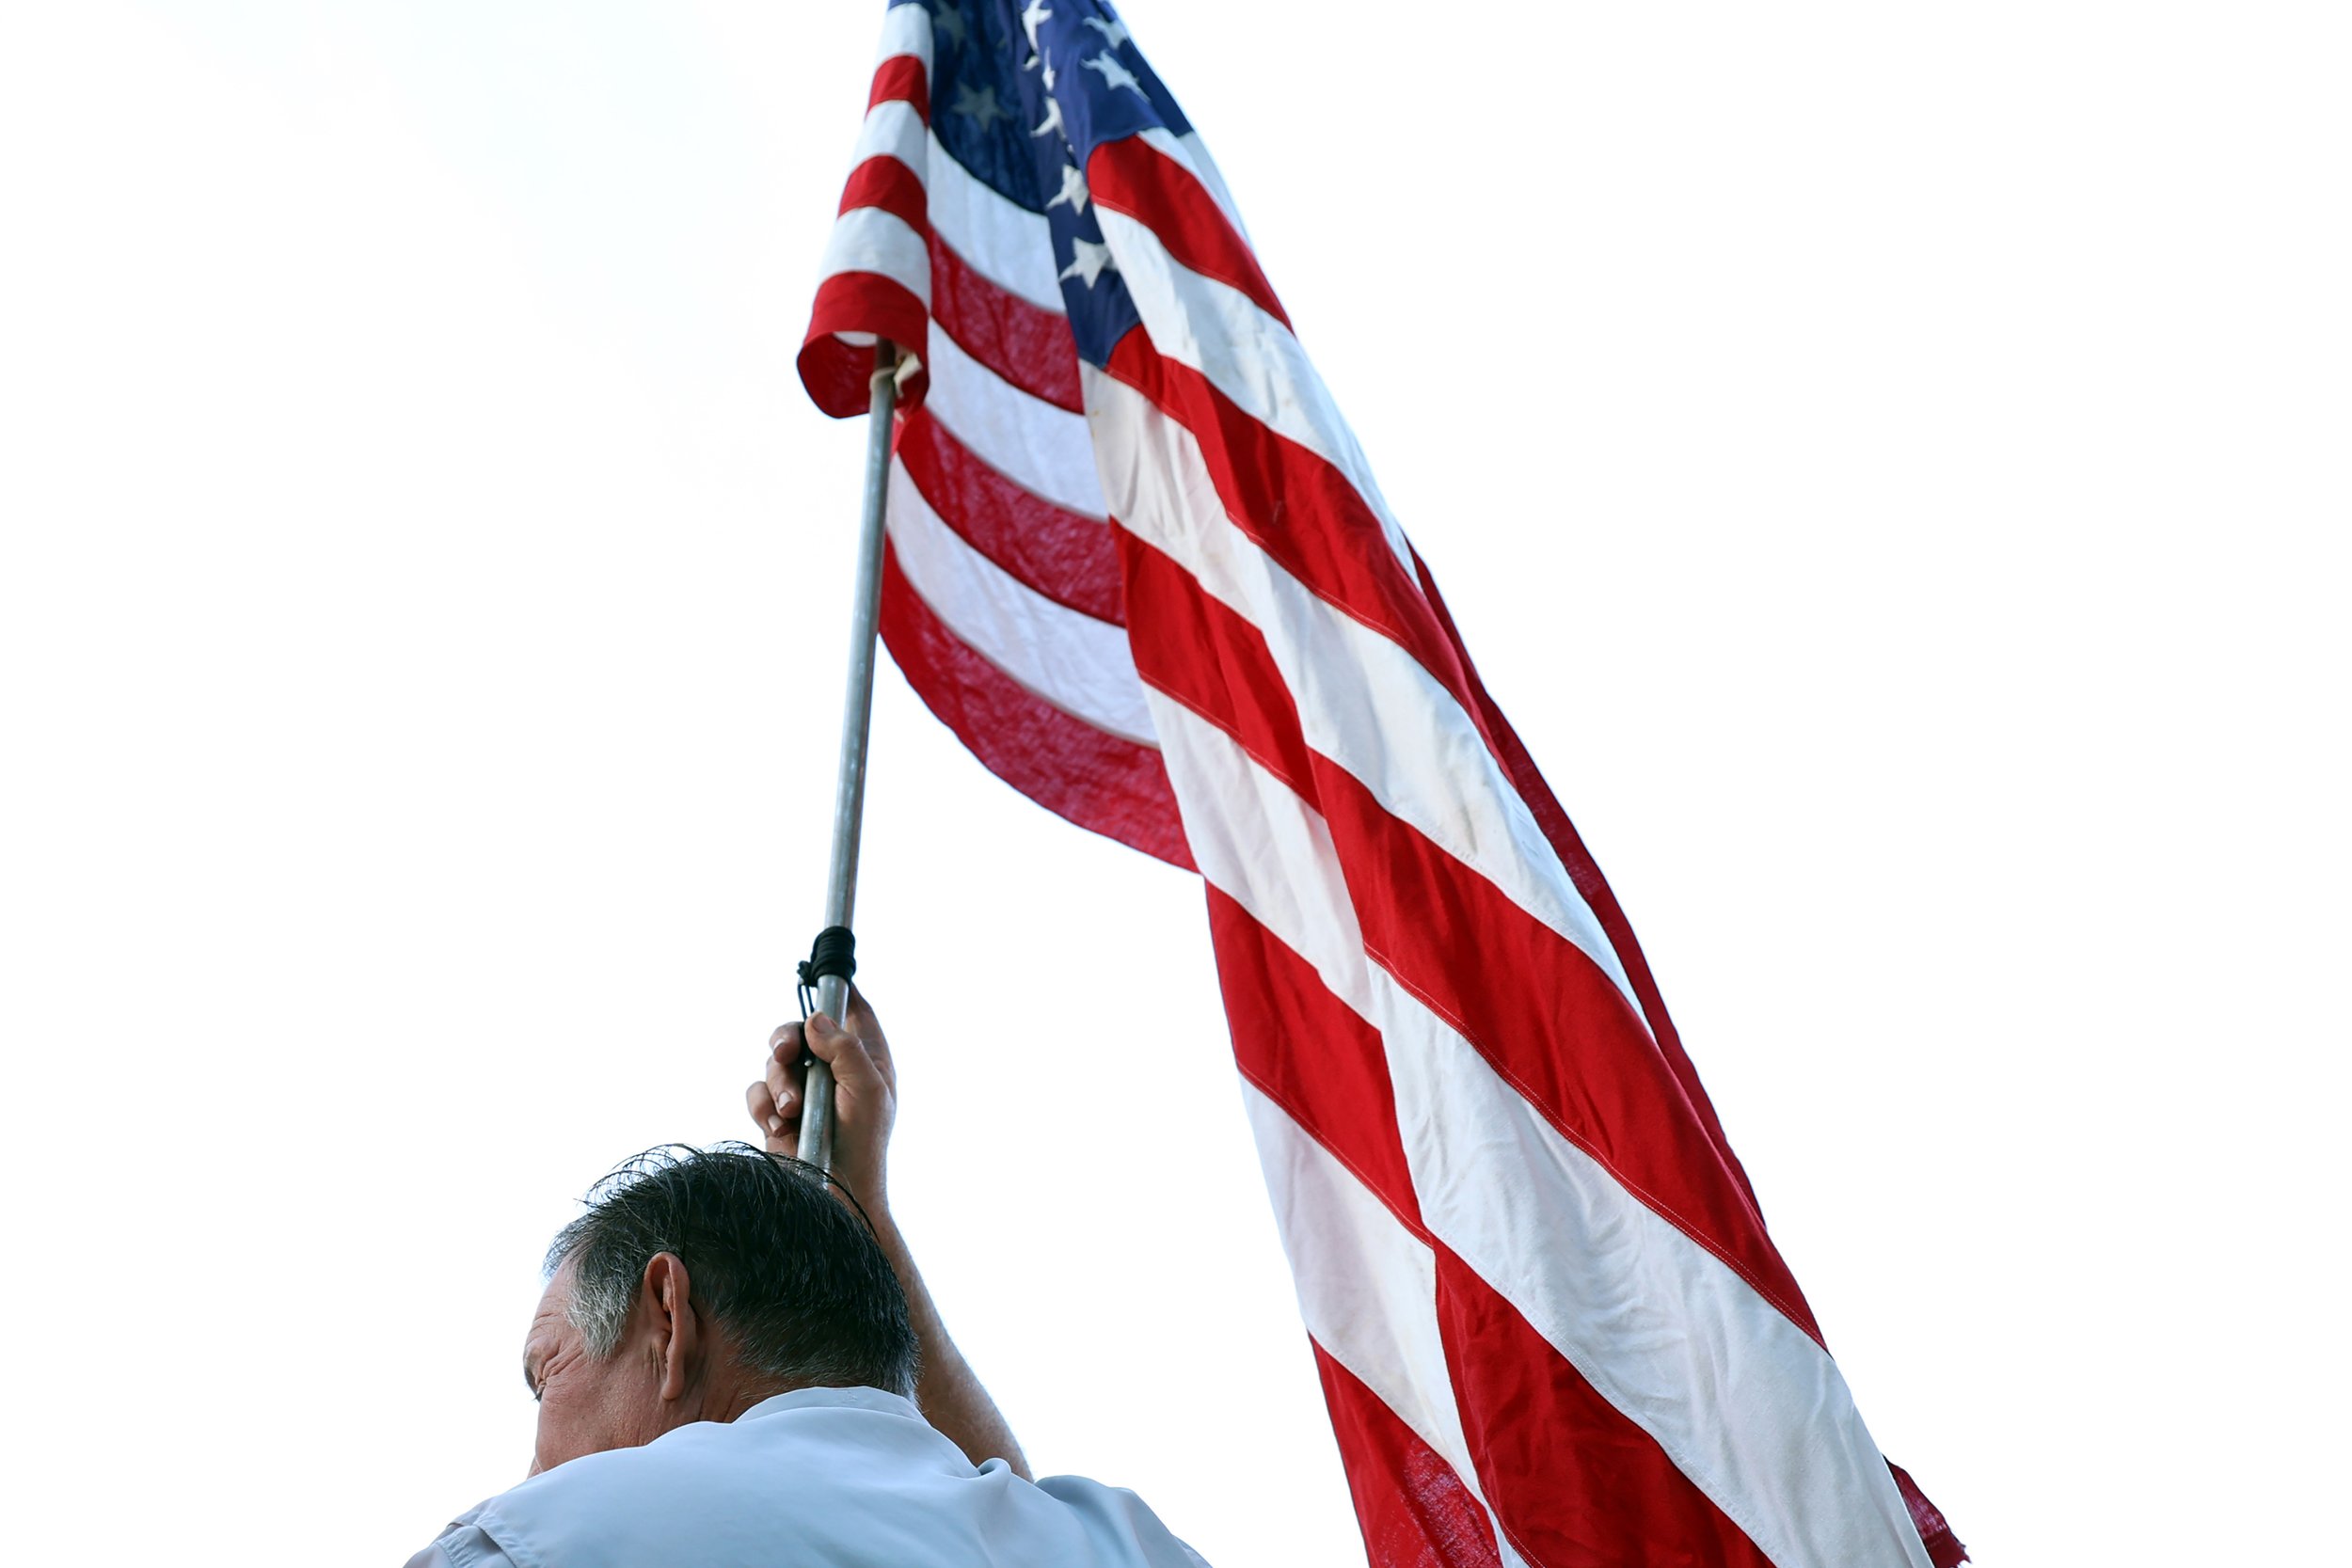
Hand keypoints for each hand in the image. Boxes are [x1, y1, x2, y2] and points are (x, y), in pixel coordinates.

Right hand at [746, 984, 896, 1217]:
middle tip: (786, 1053)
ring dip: (780, 1083)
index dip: (838, 992)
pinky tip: (779, 1125)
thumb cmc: (863, 1143)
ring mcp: (804, 1091)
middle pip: (800, 1029)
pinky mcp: (778, 1114)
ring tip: (793, 1110)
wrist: (835, 1196)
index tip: (822, 974)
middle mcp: (833, 1069)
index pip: (853, 1011)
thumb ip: (844, 1050)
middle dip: (786, 1038)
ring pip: (775, 1061)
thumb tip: (816, 1019)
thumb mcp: (867, 1091)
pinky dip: (763, 1105)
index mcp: (864, 1058)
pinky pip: (758, 1092)